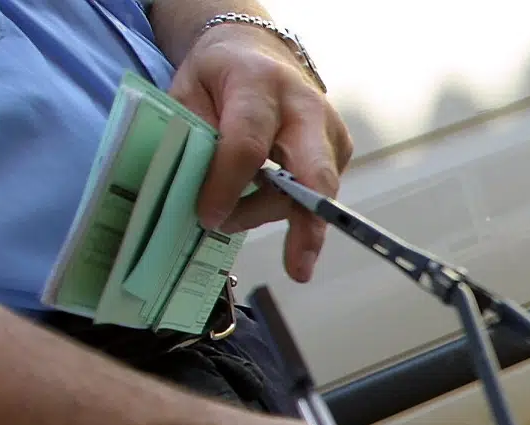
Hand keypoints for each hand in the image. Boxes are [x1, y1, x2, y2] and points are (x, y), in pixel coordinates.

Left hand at [170, 22, 352, 282]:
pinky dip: (283, 207)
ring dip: (269, 215)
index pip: (248, 144)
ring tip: (228, 216)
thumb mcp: (189, 91)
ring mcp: (331, 132)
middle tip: (299, 266)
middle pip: (313, 173)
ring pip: (310, 193)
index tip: (207, 217)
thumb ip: (192, 135)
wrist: (259, 52)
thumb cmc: (218, 77)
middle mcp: (306, 107)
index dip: (228, 185)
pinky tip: (255, 200)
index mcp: (258, 84)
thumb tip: (195, 193)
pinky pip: (314, 193)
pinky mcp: (340, 152)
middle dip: (307, 222)